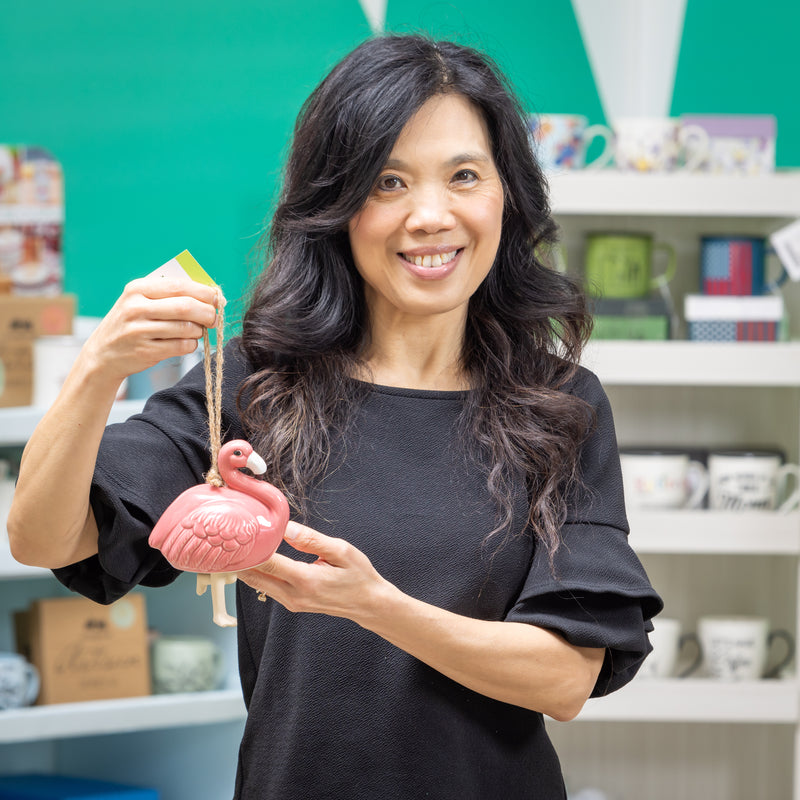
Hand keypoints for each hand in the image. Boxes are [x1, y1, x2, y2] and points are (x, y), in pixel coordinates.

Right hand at [79, 275, 222, 386]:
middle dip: (207, 313)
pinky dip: (191, 345)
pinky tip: (186, 342)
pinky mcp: (146, 351)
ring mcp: (139, 331)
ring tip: (196, 331)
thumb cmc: (131, 323)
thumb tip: (209, 294)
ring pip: (186, 328)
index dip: (204, 292)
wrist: (103, 354)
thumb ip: (169, 294)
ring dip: (199, 331)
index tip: (217, 298)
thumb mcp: (140, 301)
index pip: (179, 286)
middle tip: (214, 318)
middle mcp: (136, 308)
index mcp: (137, 289)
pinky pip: (182, 346)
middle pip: (185, 307)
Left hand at [238, 521, 389, 624]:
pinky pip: (266, 588)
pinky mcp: (291, 603)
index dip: (250, 549)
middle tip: (227, 537)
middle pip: (254, 577)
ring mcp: (291, 602)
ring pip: (257, 584)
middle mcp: (295, 594)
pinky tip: (254, 558)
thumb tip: (287, 529)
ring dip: (245, 567)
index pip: (268, 563)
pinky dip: (257, 573)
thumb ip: (312, 540)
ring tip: (236, 545)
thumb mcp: (341, 551)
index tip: (239, 533)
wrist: (368, 603)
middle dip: (239, 559)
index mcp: (306, 580)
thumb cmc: (358, 576)